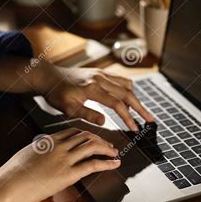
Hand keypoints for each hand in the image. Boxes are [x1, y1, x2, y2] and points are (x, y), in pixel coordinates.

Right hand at [0, 128, 119, 201]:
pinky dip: (107, 163)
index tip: (94, 138)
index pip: (74, 131)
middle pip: (86, 137)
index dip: (88, 135)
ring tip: (115, 153)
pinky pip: (93, 164)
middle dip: (100, 140)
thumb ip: (40, 151)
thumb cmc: (12, 174)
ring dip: (107, 149)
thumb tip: (44, 155)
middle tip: (109, 146)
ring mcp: (64, 159)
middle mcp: (59, 146)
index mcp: (49, 139)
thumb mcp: (27, 154)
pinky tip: (115, 163)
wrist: (8, 185)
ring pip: (92, 147)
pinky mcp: (68, 174)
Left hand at [34, 64, 153, 130]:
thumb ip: (87, 114)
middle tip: (150, 119)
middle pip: (127, 94)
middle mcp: (100, 79)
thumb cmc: (57, 94)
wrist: (50, 76)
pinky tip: (130, 98)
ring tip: (141, 111)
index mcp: (92, 89)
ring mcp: (102, 74)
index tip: (135, 129)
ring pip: (126, 85)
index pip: (117, 104)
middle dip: (140, 108)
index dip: (128, 117)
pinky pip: (120, 79)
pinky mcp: (101, 72)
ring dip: (136, 98)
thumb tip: (104, 122)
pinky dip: (128, 89)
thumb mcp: (67, 108)